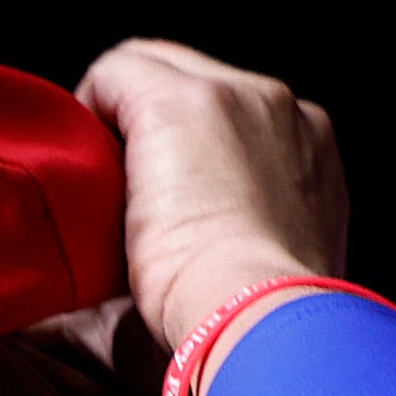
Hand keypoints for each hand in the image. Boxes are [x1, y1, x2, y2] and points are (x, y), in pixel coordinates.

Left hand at [73, 39, 348, 356]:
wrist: (260, 320)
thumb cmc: (259, 324)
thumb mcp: (264, 275)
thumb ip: (237, 246)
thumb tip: (167, 271)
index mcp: (312, 150)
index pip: (239, 118)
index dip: (187, 149)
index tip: (158, 198)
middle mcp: (281, 110)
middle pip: (196, 81)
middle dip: (152, 123)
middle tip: (116, 188)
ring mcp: (232, 95)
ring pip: (155, 71)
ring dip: (124, 117)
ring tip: (98, 180)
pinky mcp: (177, 101)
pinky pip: (114, 75)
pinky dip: (90, 110)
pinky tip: (83, 166)